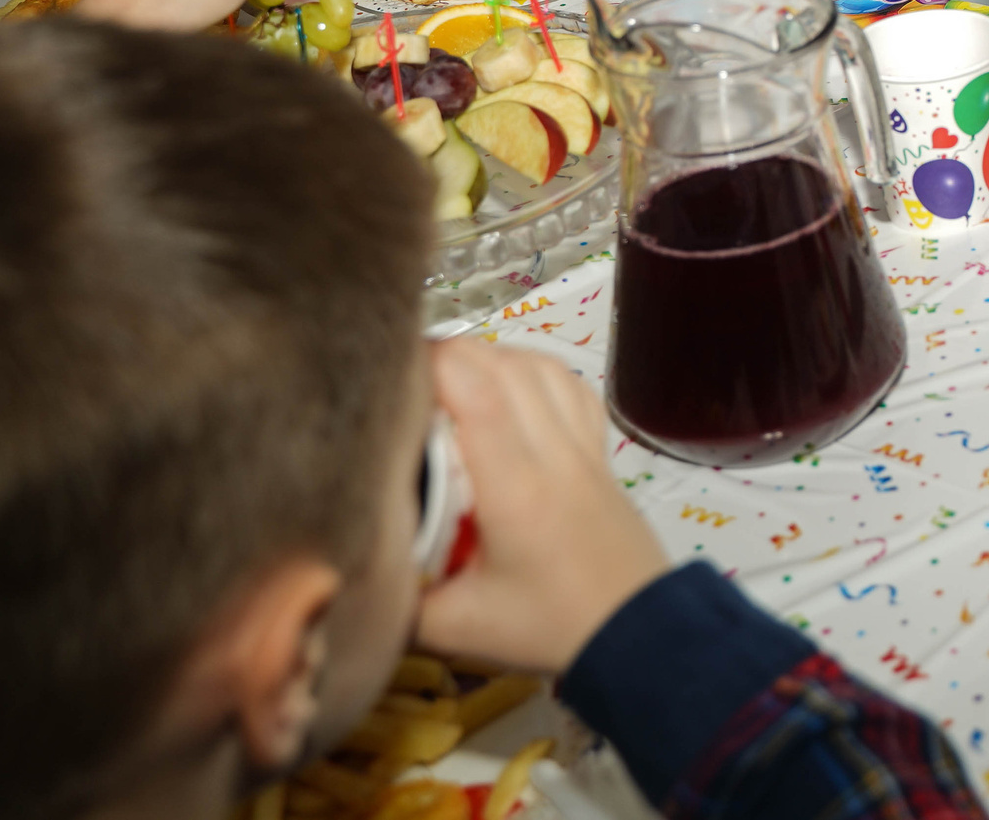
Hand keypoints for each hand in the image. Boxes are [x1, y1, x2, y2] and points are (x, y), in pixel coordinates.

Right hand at [413, 340, 670, 674]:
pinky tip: (509, 385)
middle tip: (405, 375)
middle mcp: (554, 455)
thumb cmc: (550, 628)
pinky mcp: (601, 455)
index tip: (390, 369)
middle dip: (452, 354)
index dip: (433, 364)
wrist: (637, 634)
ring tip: (450, 377)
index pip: (479, 395)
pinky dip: (536, 371)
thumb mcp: (458, 627)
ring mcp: (584, 449)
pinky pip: (571, 387)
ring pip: (543, 369)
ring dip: (494, 357)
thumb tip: (351, 572)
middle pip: (507, 368)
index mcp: (517, 489)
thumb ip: (400, 602)